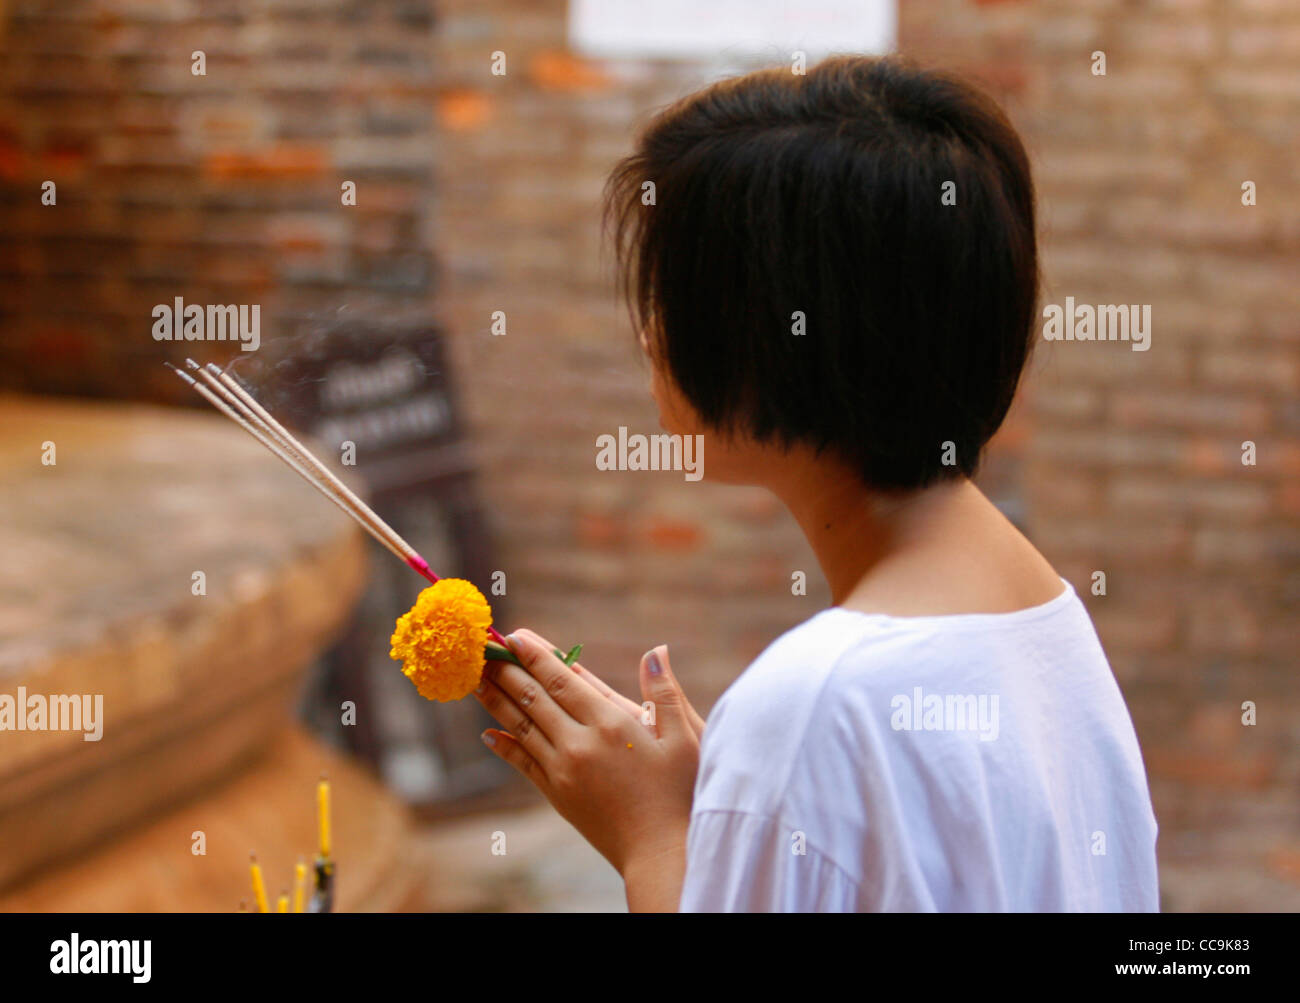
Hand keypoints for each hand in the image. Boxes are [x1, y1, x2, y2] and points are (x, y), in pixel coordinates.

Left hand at [473, 629, 699, 908]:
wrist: (661, 853)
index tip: (514, 635)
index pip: (562, 680)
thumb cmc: (679, 794)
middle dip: (506, 670)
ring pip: (521, 727)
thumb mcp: (683, 739)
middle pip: (533, 698)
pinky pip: (523, 762)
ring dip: (495, 700)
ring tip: (474, 679)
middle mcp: (580, 745)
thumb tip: (656, 650)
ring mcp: (564, 771)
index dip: (536, 655)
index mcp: (611, 725)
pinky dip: (504, 745)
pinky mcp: (558, 795)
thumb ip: (664, 693)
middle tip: (484, 647)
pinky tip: (489, 733)